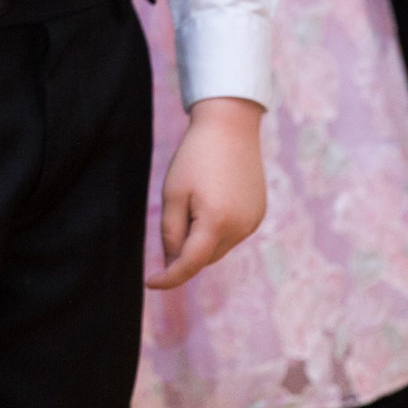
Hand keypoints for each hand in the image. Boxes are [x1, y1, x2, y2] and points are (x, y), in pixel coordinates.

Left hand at [148, 97, 265, 288]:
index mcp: (217, 223)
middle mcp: (240, 228)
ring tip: (195, 201)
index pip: (189, 265)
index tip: (149, 282)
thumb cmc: (196, 156)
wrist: (230, 125)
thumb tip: (172, 261)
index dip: (168, 277)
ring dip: (202, 241)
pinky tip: (212, 201)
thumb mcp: (173, 193)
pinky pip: (232, 235)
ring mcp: (253, 221)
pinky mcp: (258, 213)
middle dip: (184, 251)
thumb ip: (171, 232)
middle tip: (174, 216)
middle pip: (204, 258)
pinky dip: (218, 230)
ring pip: (219, 248)